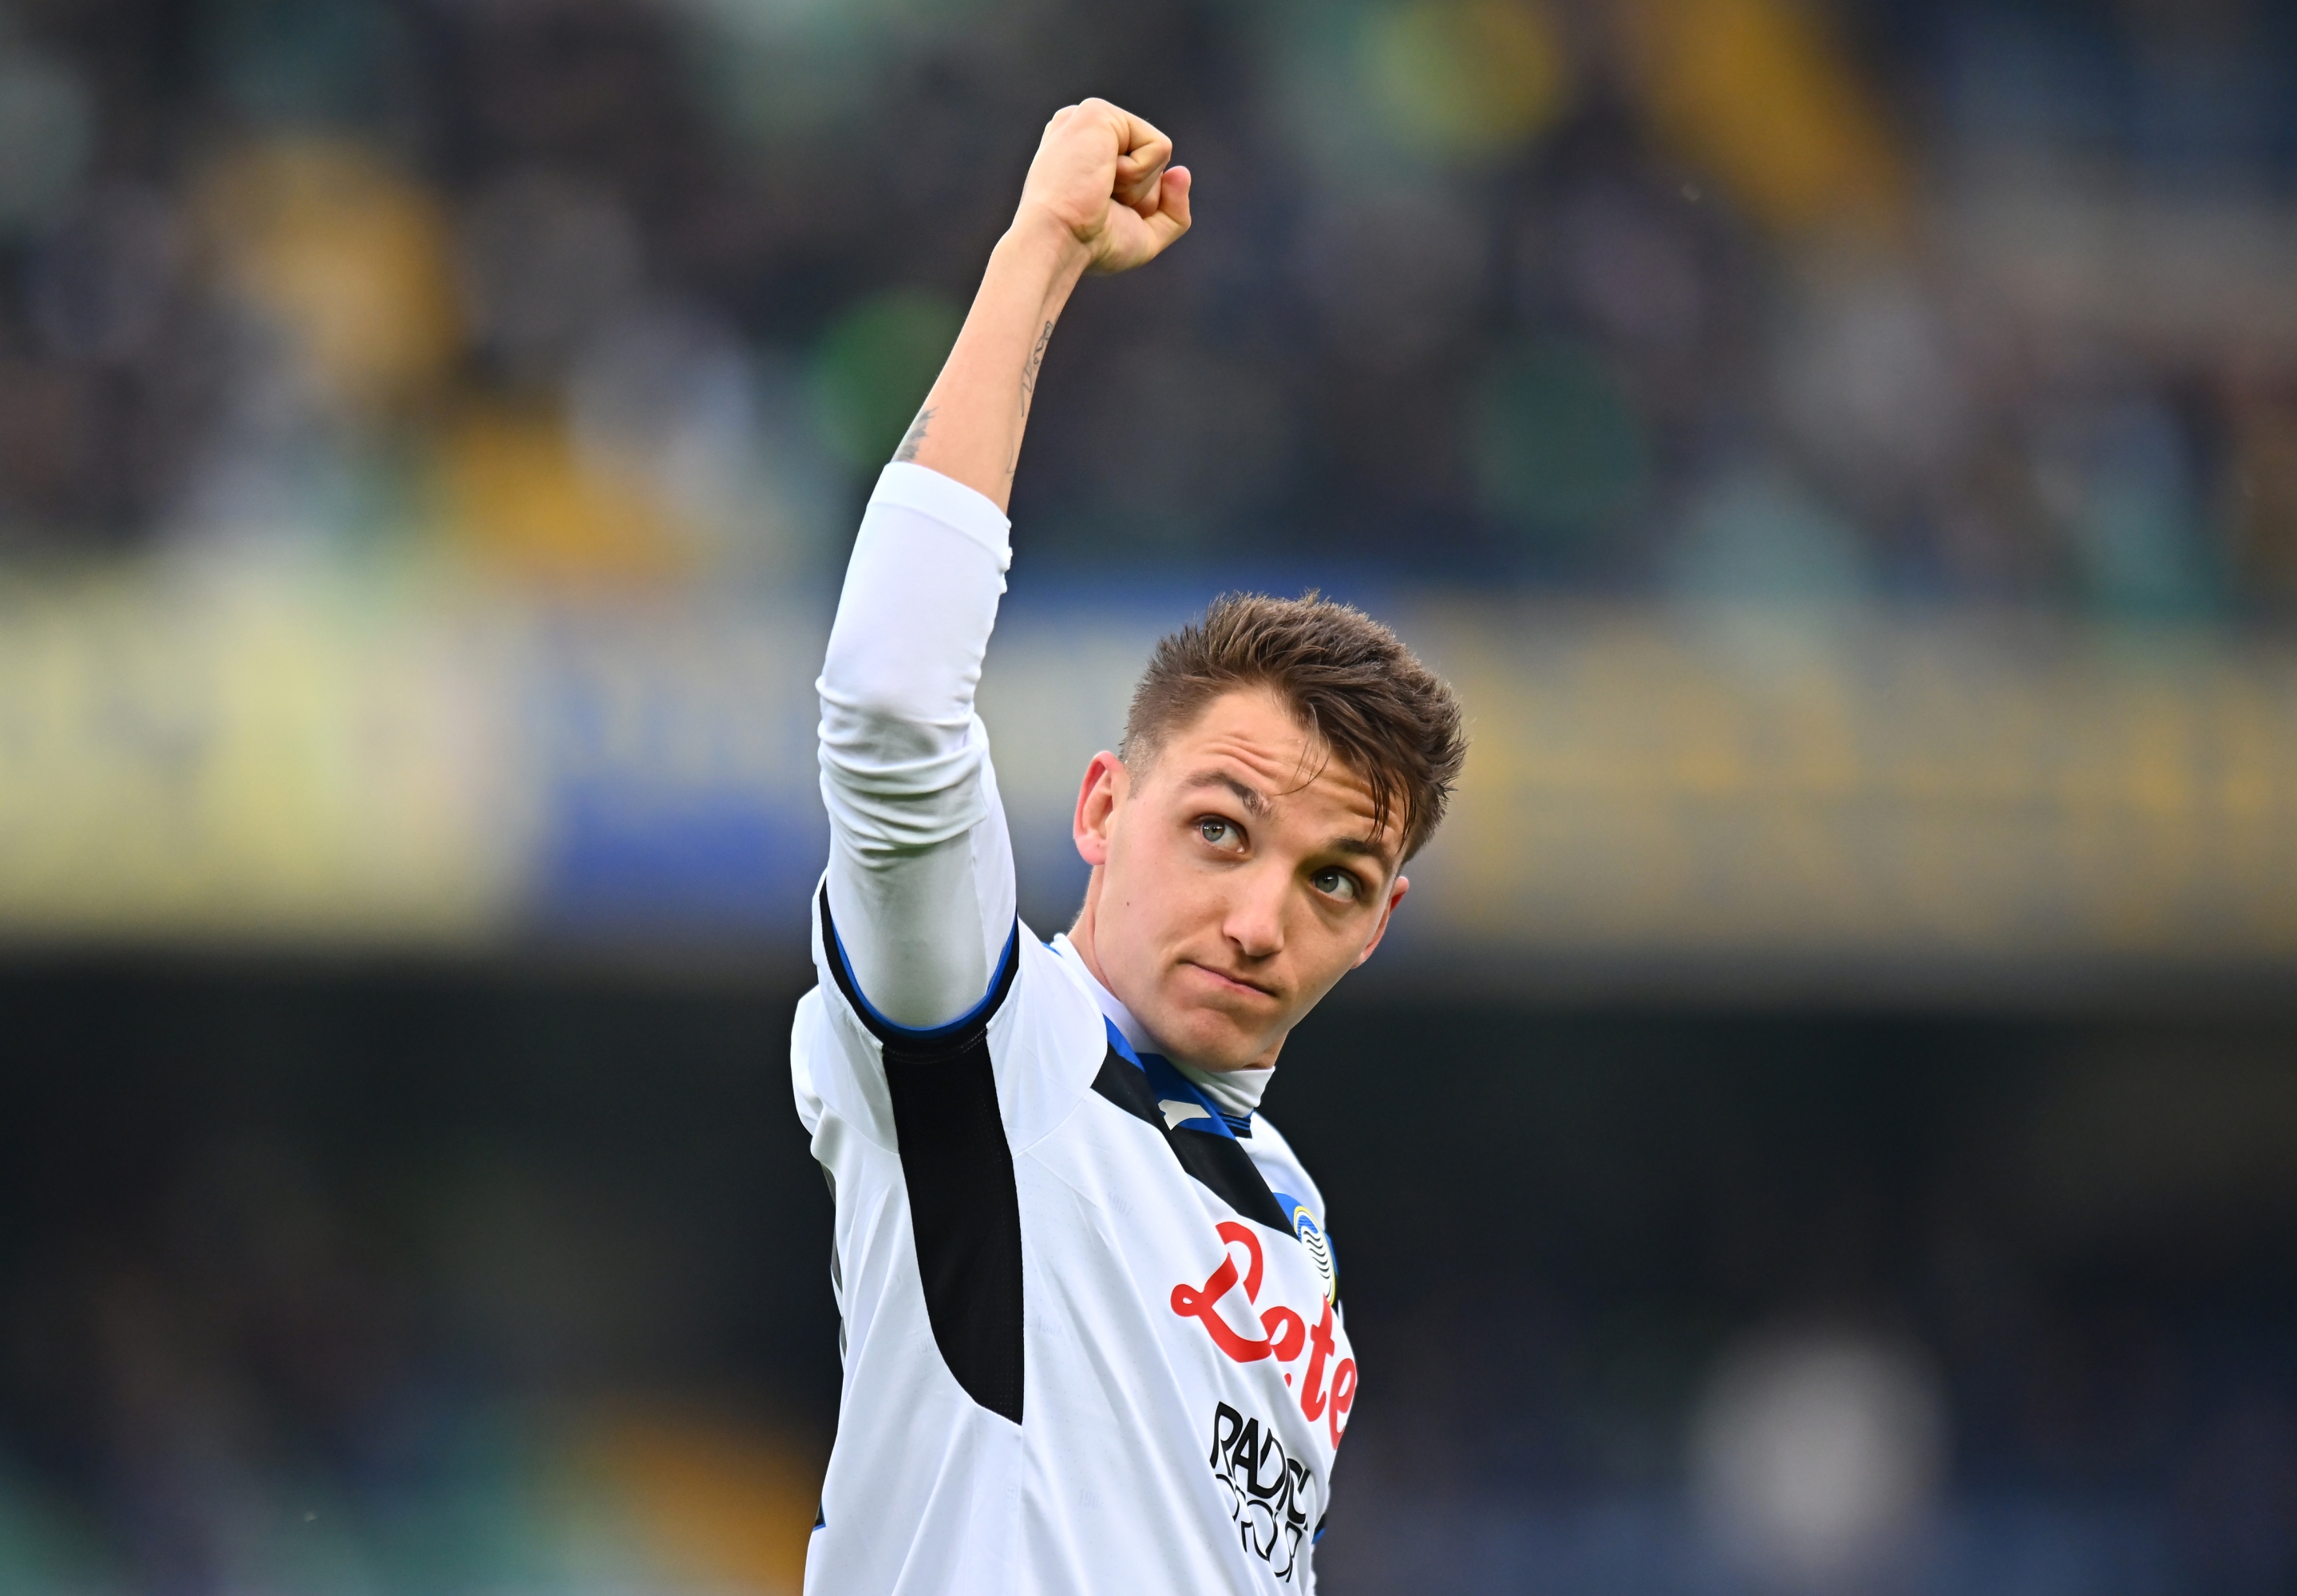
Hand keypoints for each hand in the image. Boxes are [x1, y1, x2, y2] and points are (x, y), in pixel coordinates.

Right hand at [1015, 99, 1191, 274]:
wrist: (1057, 243)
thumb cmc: (1089, 245)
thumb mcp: (1143, 235)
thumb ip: (1173, 210)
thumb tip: (1182, 171)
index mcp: (1088, 154)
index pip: (1146, 173)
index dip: (1137, 205)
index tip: (1098, 215)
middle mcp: (1086, 131)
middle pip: (1154, 163)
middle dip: (1141, 196)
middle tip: (1100, 204)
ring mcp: (1090, 118)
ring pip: (1159, 153)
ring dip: (1138, 187)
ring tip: (1098, 190)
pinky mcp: (1099, 111)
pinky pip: (1159, 146)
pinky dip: (1139, 174)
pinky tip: (1103, 177)